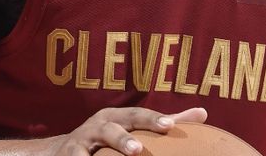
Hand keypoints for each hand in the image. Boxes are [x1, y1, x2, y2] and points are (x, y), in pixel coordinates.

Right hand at [50, 106, 206, 155]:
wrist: (61, 151)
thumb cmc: (108, 138)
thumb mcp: (132, 127)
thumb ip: (163, 123)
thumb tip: (203, 113)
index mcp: (116, 116)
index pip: (136, 115)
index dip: (151, 119)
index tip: (169, 126)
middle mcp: (98, 125)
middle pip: (112, 129)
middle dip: (124, 138)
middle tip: (139, 150)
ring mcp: (80, 143)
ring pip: (89, 149)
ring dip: (102, 154)